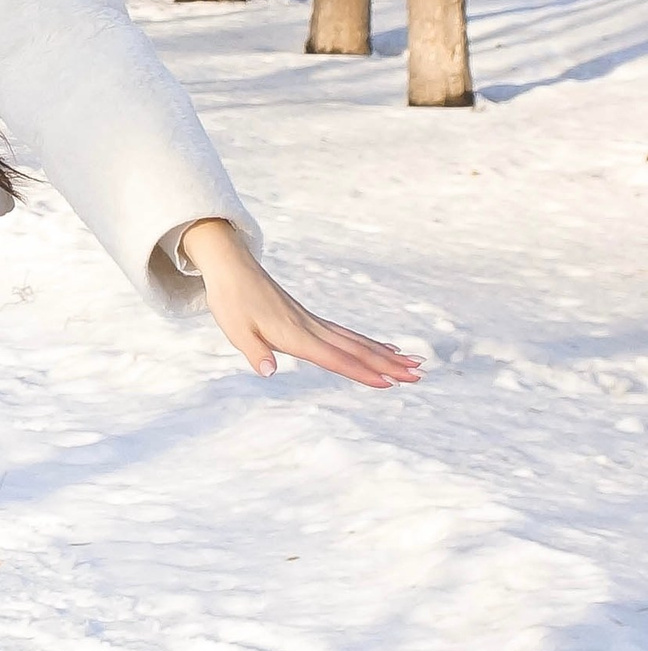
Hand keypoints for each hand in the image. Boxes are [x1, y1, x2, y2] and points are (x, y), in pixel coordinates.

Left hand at [177, 218, 420, 388]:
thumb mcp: (235, 330)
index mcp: (294, 335)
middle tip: (419, 375)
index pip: (334, 358)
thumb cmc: (231, 300)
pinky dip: (369, 342)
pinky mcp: (310, 319)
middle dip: (388, 364)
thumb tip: (268, 372)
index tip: (389, 383)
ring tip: (415, 364)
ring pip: (357, 341)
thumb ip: (254, 352)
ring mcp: (313, 322)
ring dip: (386, 354)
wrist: (232, 267)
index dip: (360, 372)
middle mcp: (310, 328)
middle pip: (356, 349)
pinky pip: (346, 334)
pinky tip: (384, 348)